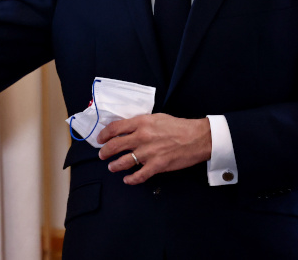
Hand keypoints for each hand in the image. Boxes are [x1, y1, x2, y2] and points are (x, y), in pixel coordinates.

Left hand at [96, 114, 211, 184]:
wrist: (197, 137)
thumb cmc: (178, 126)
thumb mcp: (156, 118)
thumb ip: (140, 123)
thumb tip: (127, 128)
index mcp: (141, 123)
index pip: (115, 128)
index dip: (104, 134)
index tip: (100, 139)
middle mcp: (141, 137)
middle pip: (115, 145)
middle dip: (105, 151)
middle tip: (102, 155)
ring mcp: (148, 152)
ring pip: (123, 161)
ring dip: (115, 165)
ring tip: (112, 167)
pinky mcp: (157, 165)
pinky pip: (139, 175)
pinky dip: (131, 179)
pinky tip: (127, 179)